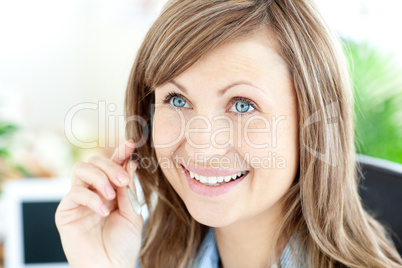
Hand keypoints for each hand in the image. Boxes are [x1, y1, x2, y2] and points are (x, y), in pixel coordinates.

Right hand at [55, 140, 142, 267]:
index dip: (120, 153)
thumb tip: (130, 162)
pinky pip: (75, 192)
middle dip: (110, 166)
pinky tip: (103, 211)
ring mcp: (79, 199)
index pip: (113, 165)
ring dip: (99, 177)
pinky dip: (91, 198)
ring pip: (81, 169)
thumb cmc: (123, 244)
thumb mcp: (133, 213)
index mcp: (111, 189)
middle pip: (95, 161)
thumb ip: (129, 189)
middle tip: (123, 180)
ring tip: (110, 196)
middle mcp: (94, 190)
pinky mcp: (66, 211)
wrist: (110, 267)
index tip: (130, 144)